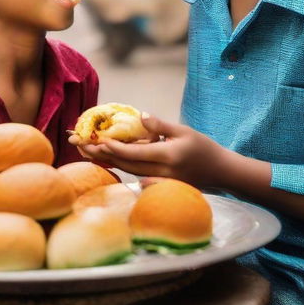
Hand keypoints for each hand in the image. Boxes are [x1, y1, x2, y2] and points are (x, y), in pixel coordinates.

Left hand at [69, 114, 228, 187]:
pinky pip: (137, 178)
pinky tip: (109, 161)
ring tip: (90, 152)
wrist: (221, 172)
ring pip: (129, 172)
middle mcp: (162, 173)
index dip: (114, 148)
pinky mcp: (161, 187)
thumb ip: (159, 125)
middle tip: (82, 146)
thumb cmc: (203, 147)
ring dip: (109, 162)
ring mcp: (161, 183)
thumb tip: (139, 116)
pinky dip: (122, 169)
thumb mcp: (182, 131)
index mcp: (167, 157)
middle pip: (127, 165)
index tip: (97, 141)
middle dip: (103, 156)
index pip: (135, 154)